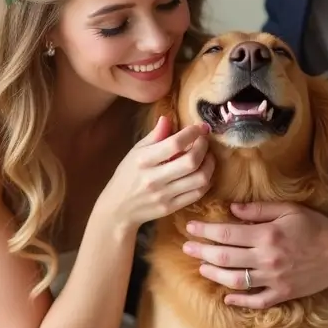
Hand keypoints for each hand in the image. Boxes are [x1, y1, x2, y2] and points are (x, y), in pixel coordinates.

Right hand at [101, 116, 213, 232]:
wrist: (118, 209)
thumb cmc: (127, 175)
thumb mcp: (135, 152)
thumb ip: (154, 136)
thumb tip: (168, 118)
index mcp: (143, 160)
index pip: (175, 144)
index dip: (192, 133)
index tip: (199, 127)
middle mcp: (154, 179)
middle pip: (191, 162)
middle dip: (204, 147)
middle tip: (204, 140)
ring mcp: (164, 196)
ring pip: (199, 179)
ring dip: (210, 164)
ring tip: (207, 156)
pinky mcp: (171, 208)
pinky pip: (197, 193)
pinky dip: (206, 180)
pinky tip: (204, 172)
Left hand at [182, 201, 327, 308]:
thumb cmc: (314, 228)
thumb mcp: (289, 210)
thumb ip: (259, 209)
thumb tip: (232, 209)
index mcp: (266, 235)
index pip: (226, 234)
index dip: (205, 231)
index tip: (190, 228)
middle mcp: (266, 259)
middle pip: (225, 258)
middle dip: (202, 252)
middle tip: (187, 248)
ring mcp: (272, 280)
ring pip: (234, 281)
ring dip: (214, 275)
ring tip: (202, 268)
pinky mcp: (281, 294)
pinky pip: (255, 301)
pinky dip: (239, 301)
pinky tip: (226, 298)